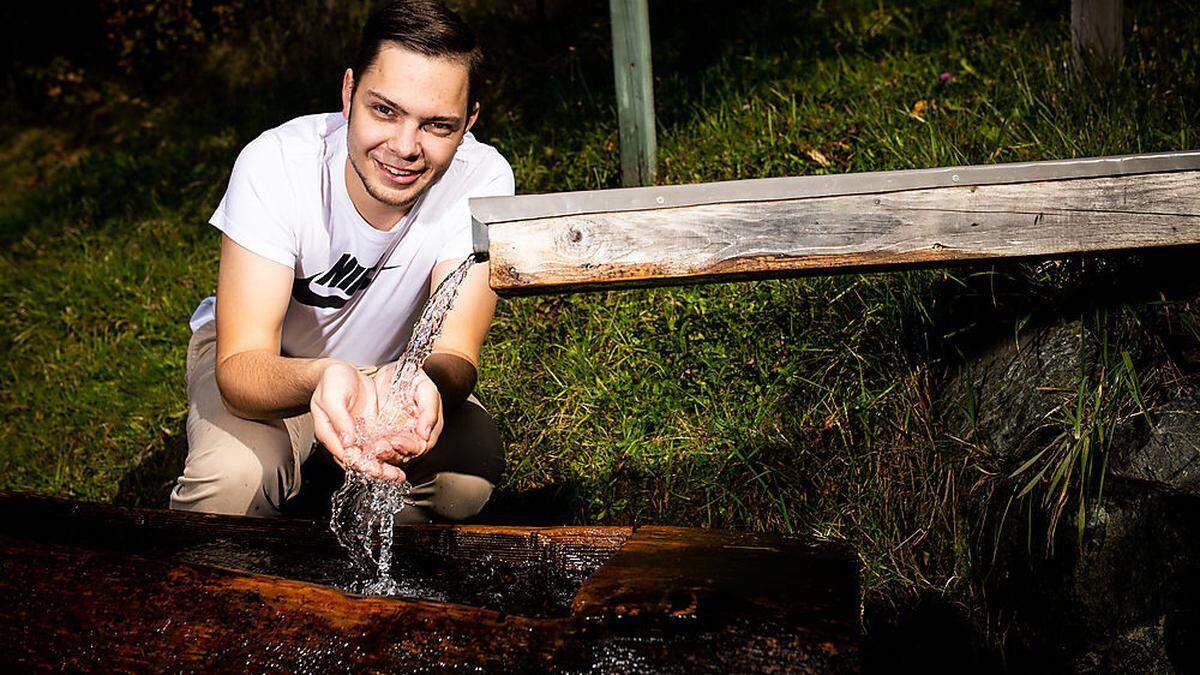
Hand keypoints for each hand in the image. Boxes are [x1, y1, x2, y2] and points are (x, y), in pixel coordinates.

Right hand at [311, 361, 406, 480]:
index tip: (376, 470)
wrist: (341, 371)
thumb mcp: (332, 398)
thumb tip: (347, 443)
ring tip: (399, 475)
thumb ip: (339, 419)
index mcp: (331, 435)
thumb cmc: (332, 382)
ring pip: (372, 456)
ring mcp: (359, 436)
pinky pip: (380, 444)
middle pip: (360, 461)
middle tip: (394, 477)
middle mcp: (344, 440)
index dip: (361, 465)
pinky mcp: (370, 430)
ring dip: (385, 466)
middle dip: (378, 470)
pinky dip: (390, 452)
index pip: (345, 456)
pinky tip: (403, 457)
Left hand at [371, 364, 443, 458]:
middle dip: (392, 453)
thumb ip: (429, 410)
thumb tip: (426, 435)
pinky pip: (377, 445)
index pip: (421, 446)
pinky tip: (363, 446)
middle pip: (404, 454)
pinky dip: (371, 448)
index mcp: (428, 428)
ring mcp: (397, 436)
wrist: (395, 370)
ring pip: (390, 453)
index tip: (396, 442)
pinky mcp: (381, 434)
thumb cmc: (415, 378)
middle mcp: (413, 436)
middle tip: (379, 449)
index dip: (409, 447)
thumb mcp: (426, 390)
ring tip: (370, 449)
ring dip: (381, 453)